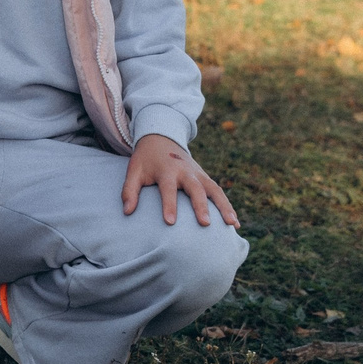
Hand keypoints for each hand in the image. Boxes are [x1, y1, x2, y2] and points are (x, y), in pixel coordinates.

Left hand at [122, 133, 238, 226]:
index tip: (170, 222)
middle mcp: (186, 172)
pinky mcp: (205, 178)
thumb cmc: (145, 160)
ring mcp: (198, 174)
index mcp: (167, 170)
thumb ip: (129, 190)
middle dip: (201, 206)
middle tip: (205, 223)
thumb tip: (127, 212)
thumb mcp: (134, 171)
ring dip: (224, 206)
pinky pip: (219, 192)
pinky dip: (228, 206)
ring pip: (214, 190)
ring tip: (231, 224)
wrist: (161, 138)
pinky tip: (234, 223)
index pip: (168, 189)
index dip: (169, 205)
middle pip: (196, 188)